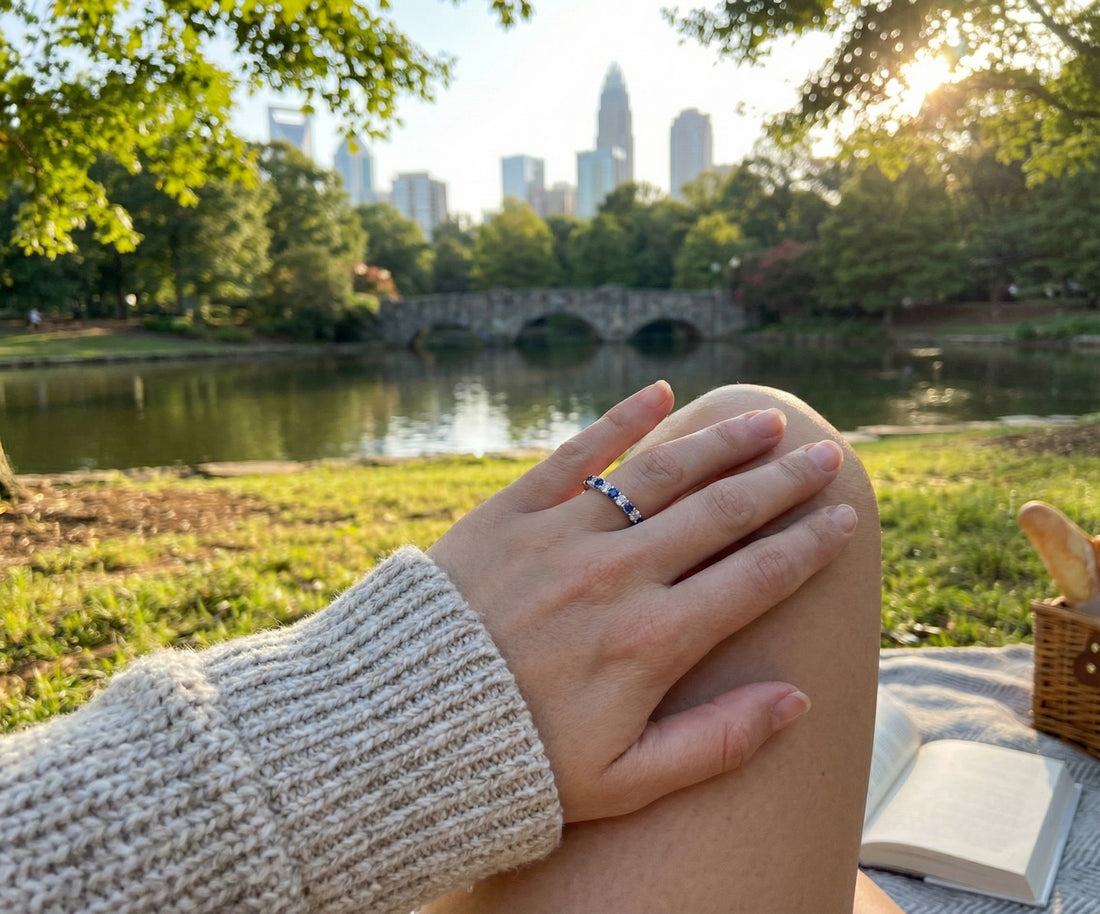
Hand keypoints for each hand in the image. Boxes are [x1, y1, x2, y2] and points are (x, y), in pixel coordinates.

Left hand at [428, 381, 857, 821]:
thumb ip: (717, 743)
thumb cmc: (517, 763)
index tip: (844, 520)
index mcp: (652, 641)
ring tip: (765, 421)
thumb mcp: (623, 781)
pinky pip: (575, 453)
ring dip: (720, 443)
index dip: (809, 547)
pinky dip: (619, 420)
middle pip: (722, 514)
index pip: (757, 578)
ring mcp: (562, 536)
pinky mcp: (510, 513)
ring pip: (660, 473)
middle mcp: (616, 575)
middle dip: (782, 483)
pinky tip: (660, 392)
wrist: (399, 729)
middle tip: (825, 457)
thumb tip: (796, 701)